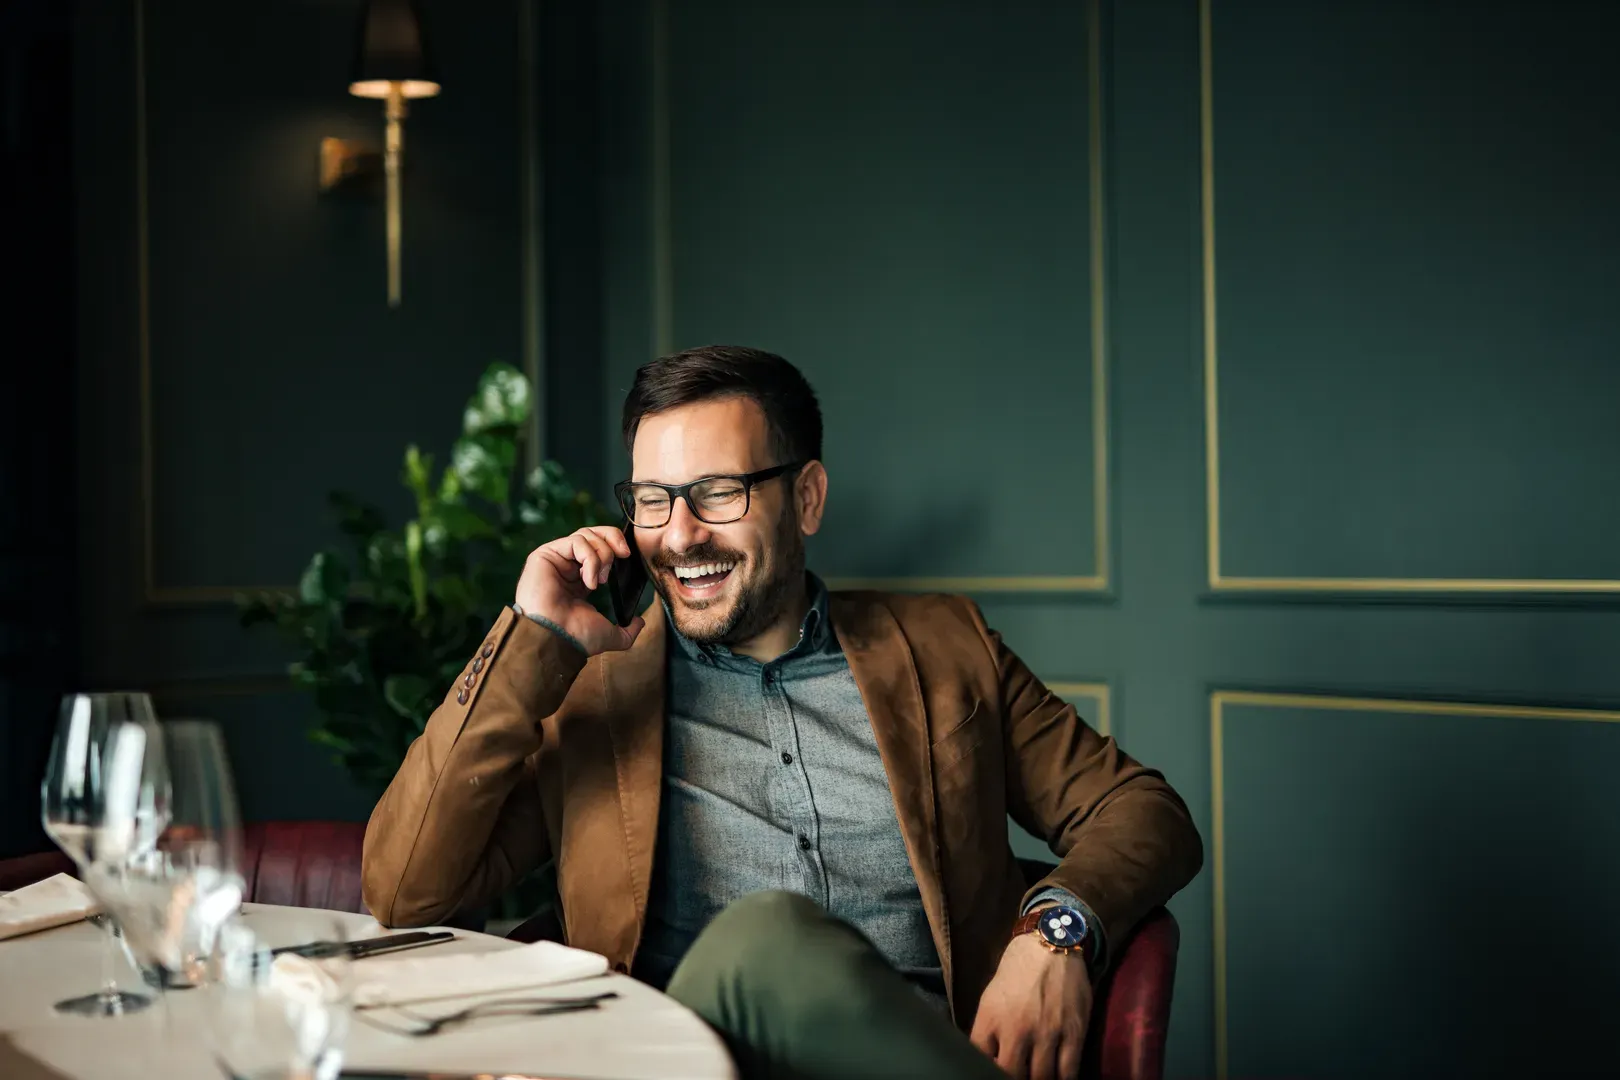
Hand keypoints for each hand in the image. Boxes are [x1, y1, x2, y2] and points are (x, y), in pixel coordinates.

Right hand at [514, 525, 645, 655]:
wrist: (556, 638)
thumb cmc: (576, 636)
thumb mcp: (609, 634)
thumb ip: (627, 630)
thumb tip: (639, 623)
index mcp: (580, 579)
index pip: (599, 547)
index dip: (614, 546)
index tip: (627, 556)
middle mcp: (567, 565)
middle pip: (593, 533)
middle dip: (613, 539)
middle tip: (624, 555)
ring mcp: (556, 559)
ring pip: (586, 535)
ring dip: (602, 555)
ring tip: (601, 580)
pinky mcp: (545, 555)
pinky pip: (576, 542)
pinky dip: (590, 559)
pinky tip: (589, 581)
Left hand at [970, 924, 1093, 1079]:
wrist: (1050, 944)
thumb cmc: (1016, 971)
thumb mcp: (990, 999)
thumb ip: (987, 1031)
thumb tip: (986, 1060)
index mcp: (991, 1019)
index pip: (980, 1059)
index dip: (985, 1071)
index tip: (993, 1073)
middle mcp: (1017, 1030)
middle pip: (1011, 1076)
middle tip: (1019, 1076)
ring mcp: (1047, 1032)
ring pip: (1041, 1078)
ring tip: (1037, 1077)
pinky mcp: (1074, 1032)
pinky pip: (1069, 1072)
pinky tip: (1059, 1078)